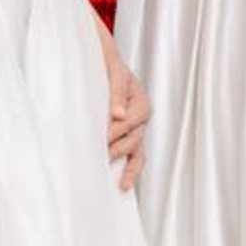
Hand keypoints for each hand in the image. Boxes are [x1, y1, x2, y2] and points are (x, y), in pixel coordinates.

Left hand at [103, 42, 149, 190]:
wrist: (103, 62)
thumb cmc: (110, 67)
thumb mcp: (115, 73)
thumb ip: (116, 93)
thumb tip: (118, 114)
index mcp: (141, 102)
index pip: (133, 119)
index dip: (119, 129)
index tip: (104, 136)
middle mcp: (141, 118)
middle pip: (135, 138)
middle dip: (119, 148)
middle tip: (103, 156)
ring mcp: (136, 129)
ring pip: (137, 151)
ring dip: (128, 166)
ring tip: (121, 183)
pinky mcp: (128, 137)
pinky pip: (134, 157)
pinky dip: (130, 170)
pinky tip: (123, 184)